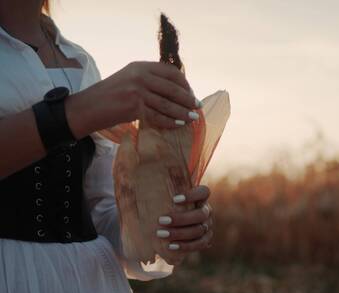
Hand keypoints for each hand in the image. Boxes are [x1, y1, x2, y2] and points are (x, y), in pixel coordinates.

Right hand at [66, 61, 201, 138]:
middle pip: (172, 88)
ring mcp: (137, 91)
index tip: (191, 93)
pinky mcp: (134, 107)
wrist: (86, 108)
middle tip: (196, 107)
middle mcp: (139, 75)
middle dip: (187, 99)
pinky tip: (179, 125)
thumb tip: (175, 91)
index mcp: (140, 66)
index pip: (170, 72)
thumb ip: (149, 80)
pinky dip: (170, 121)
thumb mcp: (129, 79)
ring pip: (167, 104)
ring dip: (183, 112)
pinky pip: (158, 116)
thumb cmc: (109, 96)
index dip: (184, 83)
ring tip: (192, 118)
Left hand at [156, 185, 213, 251]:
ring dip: (180, 233)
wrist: (173, 225)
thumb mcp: (164, 196)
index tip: (174, 199)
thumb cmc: (166, 206)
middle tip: (161, 220)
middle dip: (181, 218)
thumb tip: (132, 180)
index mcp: (201, 197)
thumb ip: (157, 189)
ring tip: (161, 234)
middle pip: (200, 214)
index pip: (204, 192)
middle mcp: (207, 210)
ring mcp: (208, 225)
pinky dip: (186, 246)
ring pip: (199, 230)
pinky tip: (171, 246)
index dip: (192, 195)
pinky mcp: (206, 239)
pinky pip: (200, 244)